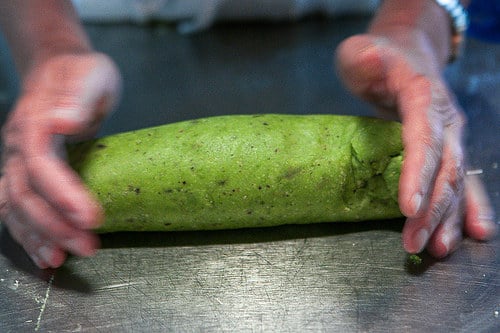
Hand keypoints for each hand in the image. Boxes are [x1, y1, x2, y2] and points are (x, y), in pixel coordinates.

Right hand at [0, 53, 120, 267]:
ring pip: (16, 205)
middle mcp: (18, 144)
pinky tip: (45, 252)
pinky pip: (17, 206)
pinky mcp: (24, 172)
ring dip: (38, 235)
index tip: (91, 216)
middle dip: (55, 224)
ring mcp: (16, 159)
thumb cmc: (80, 72)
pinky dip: (28, 233)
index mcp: (35, 121)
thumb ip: (78, 96)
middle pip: (27, 192)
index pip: (42, 164)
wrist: (58, 68)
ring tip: (63, 259)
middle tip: (89, 246)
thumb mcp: (90, 74)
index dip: (63, 193)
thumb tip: (63, 121)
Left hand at [336, 33, 496, 256]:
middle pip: (444, 168)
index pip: (423, 138)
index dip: (418, 173)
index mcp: (424, 96)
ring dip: (448, 217)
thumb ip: (362, 57)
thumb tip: (370, 60)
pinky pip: (464, 181)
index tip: (406, 207)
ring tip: (437, 248)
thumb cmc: (379, 59)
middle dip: (431, 209)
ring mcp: (452, 137)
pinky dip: (468, 208)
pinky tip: (473, 233)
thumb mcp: (360, 52)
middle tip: (413, 242)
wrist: (409, 56)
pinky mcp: (449, 150)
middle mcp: (446, 121)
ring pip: (456, 181)